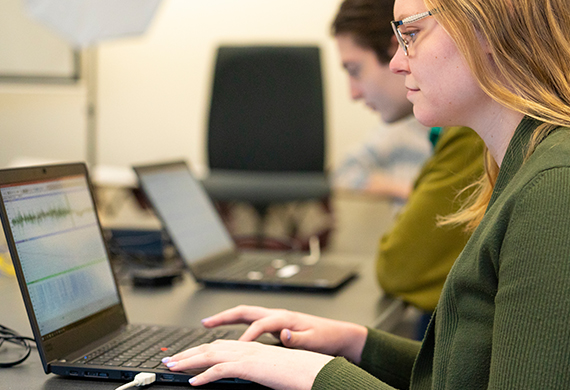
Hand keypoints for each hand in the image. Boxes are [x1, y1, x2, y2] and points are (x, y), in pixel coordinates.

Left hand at [164, 340, 333, 388]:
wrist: (314, 369)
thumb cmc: (296, 372)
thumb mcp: (270, 368)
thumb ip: (254, 368)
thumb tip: (241, 373)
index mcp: (251, 347)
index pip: (220, 345)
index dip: (200, 350)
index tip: (186, 356)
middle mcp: (247, 346)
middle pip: (210, 347)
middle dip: (187, 353)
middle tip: (170, 361)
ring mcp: (248, 354)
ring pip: (211, 354)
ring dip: (189, 361)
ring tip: (173, 368)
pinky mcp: (250, 366)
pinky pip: (222, 370)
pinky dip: (205, 375)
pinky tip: (194, 382)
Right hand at [201, 305, 366, 362]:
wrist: (338, 334)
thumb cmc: (326, 337)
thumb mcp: (314, 340)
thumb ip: (298, 338)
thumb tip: (284, 336)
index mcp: (285, 318)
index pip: (260, 325)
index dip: (247, 337)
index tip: (236, 349)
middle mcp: (277, 315)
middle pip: (245, 312)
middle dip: (224, 316)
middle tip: (206, 323)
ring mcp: (275, 319)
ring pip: (245, 315)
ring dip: (226, 318)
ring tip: (208, 324)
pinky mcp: (275, 325)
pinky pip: (250, 323)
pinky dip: (235, 326)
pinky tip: (227, 333)